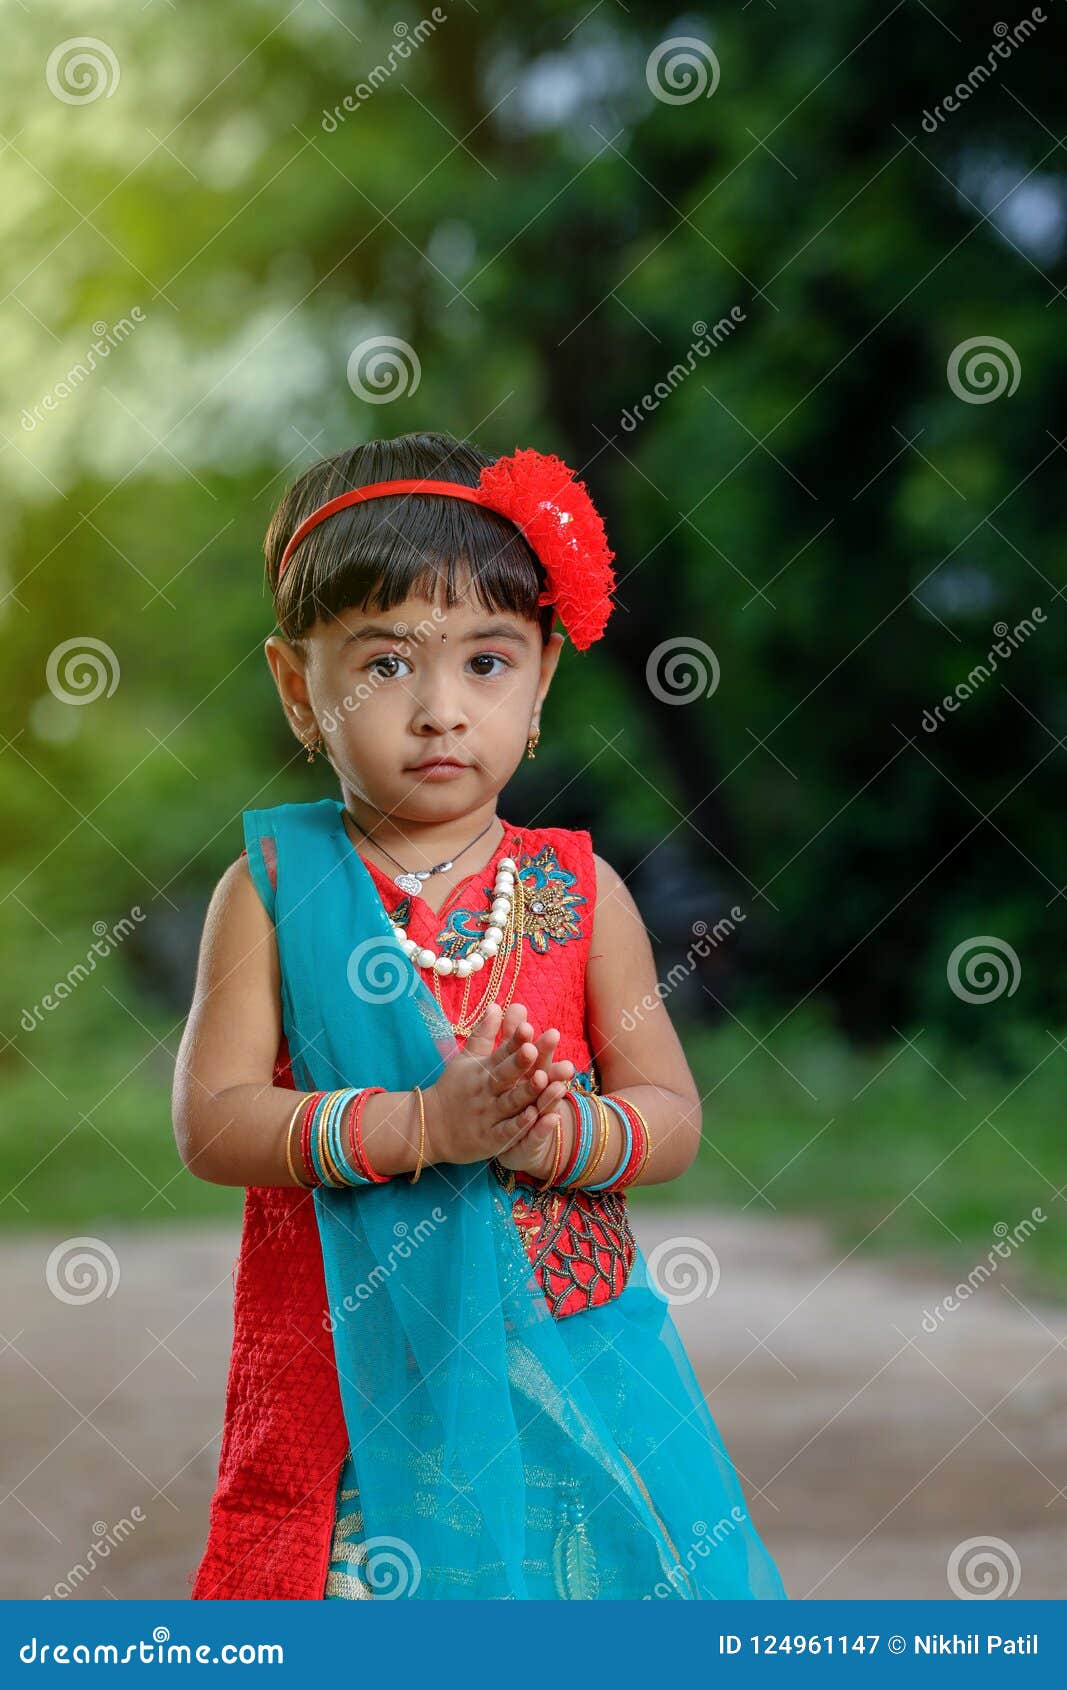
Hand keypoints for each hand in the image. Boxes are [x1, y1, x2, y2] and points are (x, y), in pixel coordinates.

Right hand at [422, 1002, 570, 1167]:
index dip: (514, 1041)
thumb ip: (485, 1034)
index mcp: (482, 1070)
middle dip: (519, 1063)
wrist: (430, 1127)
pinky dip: (519, 1125)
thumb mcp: (467, 1060)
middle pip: (504, 1075)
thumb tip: (496, 1005)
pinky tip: (535, 1116)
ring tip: (543, 1079)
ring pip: (510, 1103)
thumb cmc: (454, 1088)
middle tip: (534, 1049)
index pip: (500, 1053)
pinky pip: (506, 1132)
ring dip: (526, 1092)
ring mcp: (488, 1115)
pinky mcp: (491, 1139)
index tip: (528, 1027)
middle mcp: (485, 1091)